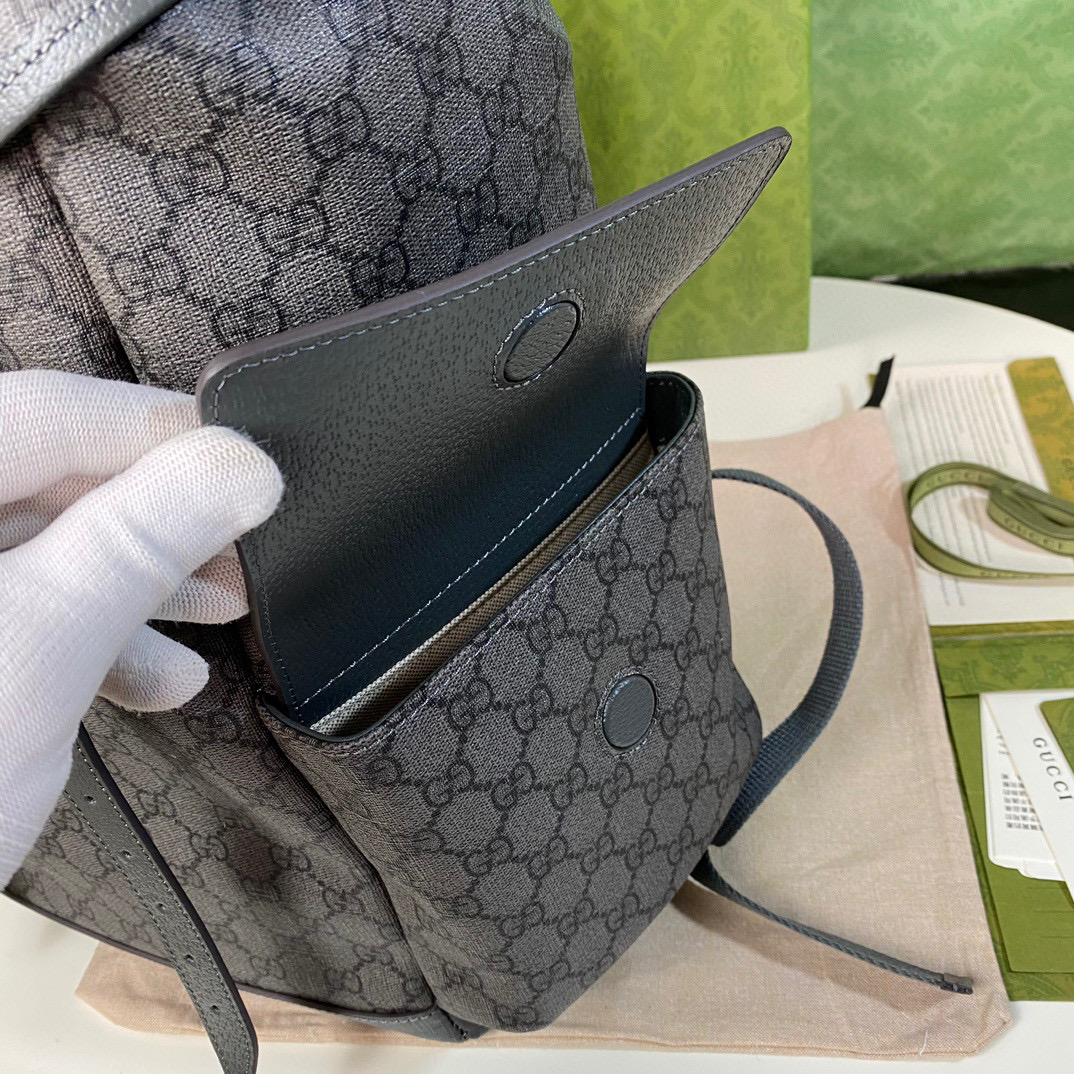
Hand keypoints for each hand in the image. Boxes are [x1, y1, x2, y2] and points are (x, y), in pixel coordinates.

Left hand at [0, 370, 282, 885]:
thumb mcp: (36, 658)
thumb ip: (139, 543)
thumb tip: (242, 466)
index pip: (39, 412)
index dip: (158, 432)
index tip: (249, 463)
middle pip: (38, 481)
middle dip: (154, 521)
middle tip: (239, 554)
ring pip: (30, 548)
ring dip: (133, 583)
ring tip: (217, 615)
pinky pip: (12, 609)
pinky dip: (87, 636)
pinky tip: (159, 680)